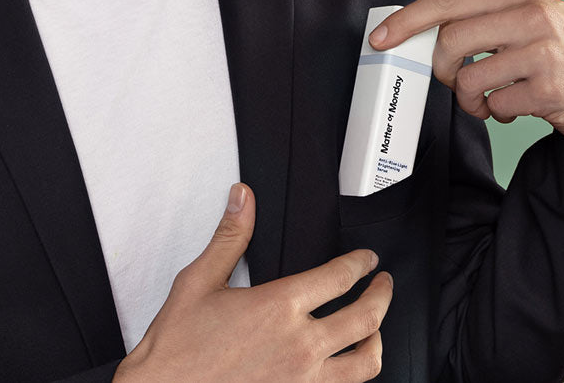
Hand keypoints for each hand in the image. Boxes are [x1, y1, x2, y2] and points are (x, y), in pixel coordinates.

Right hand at [112, 183, 392, 382]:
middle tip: (385, 284)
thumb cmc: (178, 348)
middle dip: (383, 295)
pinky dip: (354, 377)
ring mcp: (303, 382)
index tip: (368, 258)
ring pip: (365, 363)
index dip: (361, 263)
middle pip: (365, 317)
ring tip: (376, 329)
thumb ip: (230, 237)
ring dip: (377, 341)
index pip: (340, 277)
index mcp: (280, 307)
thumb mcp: (200, 281)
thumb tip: (242, 198)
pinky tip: (346, 368)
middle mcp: (300, 346)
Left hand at [368, 0, 563, 183]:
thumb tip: (423, 33)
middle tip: (452, 80)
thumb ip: (484, 18)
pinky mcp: (548, 90)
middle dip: (440, 68)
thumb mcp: (530, 17)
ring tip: (487, 100)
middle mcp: (532, 16)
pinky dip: (496, 113)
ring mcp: (542, 53)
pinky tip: (514, 108)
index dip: (408, 19)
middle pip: (451, 40)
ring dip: (468, 99)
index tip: (382, 37)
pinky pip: (495, 106)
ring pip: (467, 78)